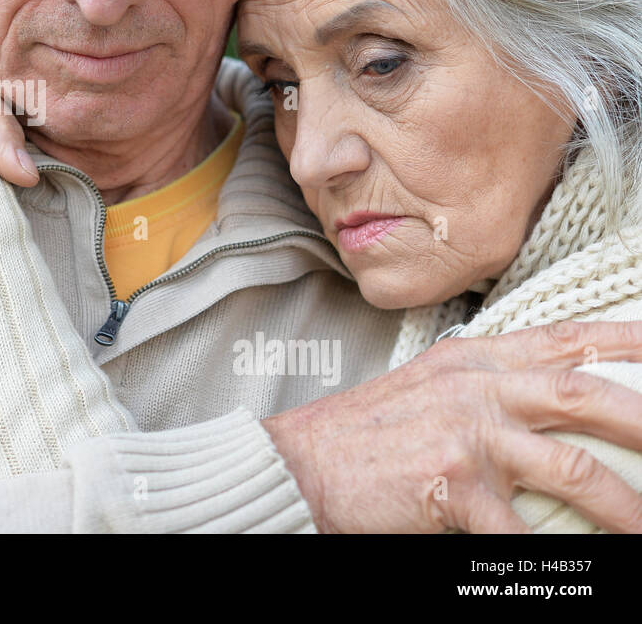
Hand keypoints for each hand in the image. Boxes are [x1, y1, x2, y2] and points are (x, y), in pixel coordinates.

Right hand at [263, 320, 641, 532]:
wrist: (300, 463)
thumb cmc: (364, 432)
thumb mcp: (430, 384)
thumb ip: (487, 382)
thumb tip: (549, 396)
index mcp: (475, 358)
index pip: (568, 338)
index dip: (629, 340)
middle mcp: (477, 388)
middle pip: (586, 393)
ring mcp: (466, 436)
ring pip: (573, 468)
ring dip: (626, 508)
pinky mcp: (451, 487)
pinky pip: (521, 534)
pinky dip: (553, 561)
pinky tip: (570, 571)